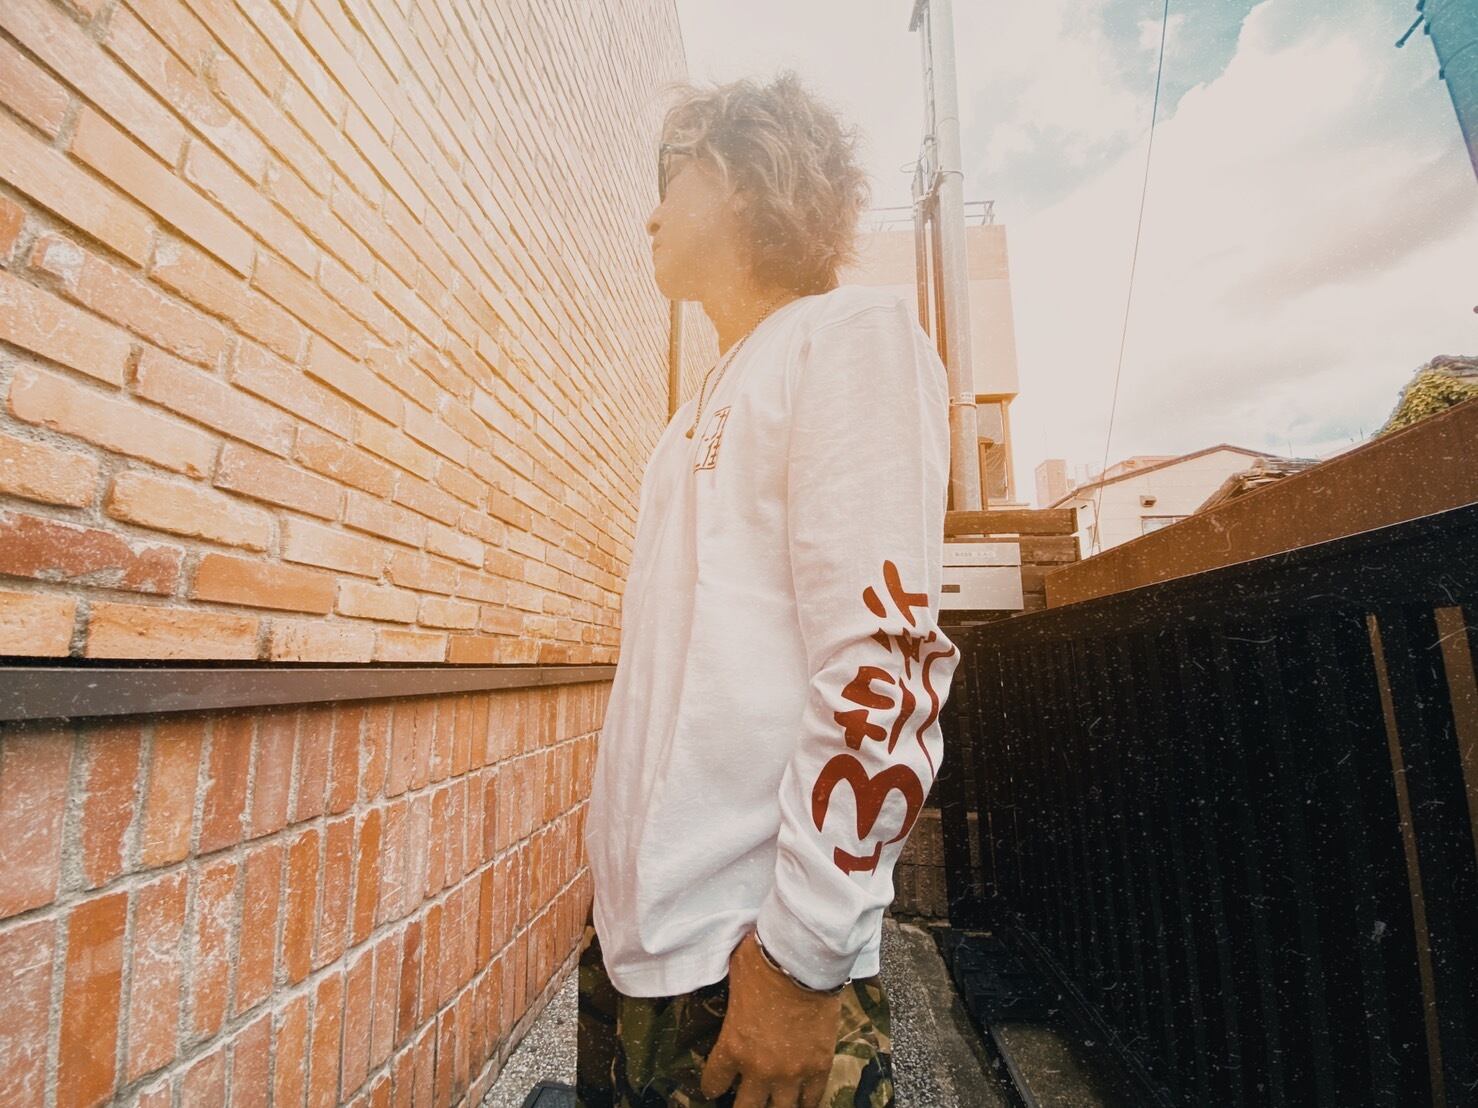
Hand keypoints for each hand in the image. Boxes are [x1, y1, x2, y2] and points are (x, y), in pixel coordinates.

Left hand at [699, 931, 843, 1107]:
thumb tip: (731, 994)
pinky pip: (812, 1098)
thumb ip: (732, 1001)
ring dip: (775, 1105)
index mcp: (732, 1047)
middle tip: (744, 1099)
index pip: (714, 1082)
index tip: (714, 1086)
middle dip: (742, 1106)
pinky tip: (802, 1101)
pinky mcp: (819, 1066)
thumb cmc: (763, 962)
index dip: (712, 1085)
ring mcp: (792, 1072)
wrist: (804, 961)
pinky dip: (806, 1101)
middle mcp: (759, 1068)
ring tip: (774, 1101)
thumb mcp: (732, 982)